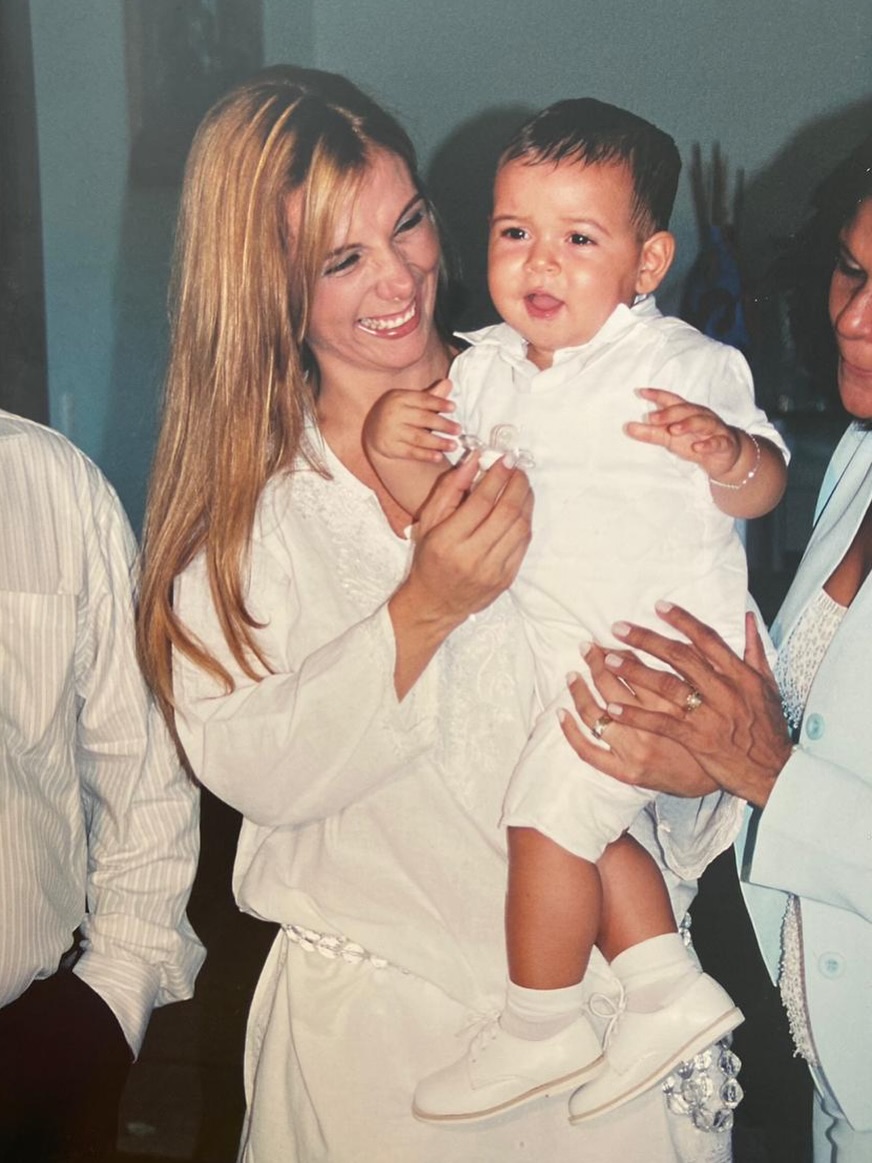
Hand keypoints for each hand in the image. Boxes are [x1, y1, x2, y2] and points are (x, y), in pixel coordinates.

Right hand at [363, 379, 459, 464]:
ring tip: (453, 445)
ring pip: (418, 437)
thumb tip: (449, 383)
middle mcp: (393, 413)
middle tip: (458, 430)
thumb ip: (431, 395)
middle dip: (442, 424)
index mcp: (400, 398)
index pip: (422, 400)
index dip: (438, 403)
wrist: (373, 431)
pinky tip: (439, 456)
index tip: (453, 407)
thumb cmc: (399, 413)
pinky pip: (411, 452)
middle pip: (422, 419)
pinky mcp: (390, 447)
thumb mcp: (411, 401)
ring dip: (438, 442)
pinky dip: (426, 455)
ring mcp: (391, 431)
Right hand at [388, 456, 532, 698]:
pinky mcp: (506, 579)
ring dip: (526, 501)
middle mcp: (471, 557)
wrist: (435, 603)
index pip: (482, 501)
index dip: (497, 476)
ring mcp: (492, 570)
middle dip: (517, 484)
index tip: (504, 460)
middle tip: (517, 469)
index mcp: (448, 541)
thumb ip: (450, 489)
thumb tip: (473, 461)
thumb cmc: (429, 560)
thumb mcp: (429, 522)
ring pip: (521, 527)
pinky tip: (521, 510)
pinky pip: (524, 544)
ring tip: (521, 486)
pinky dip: (526, 521)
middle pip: (506, 512)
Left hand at [579, 603, 791, 807]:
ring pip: (666, 686)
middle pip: (679, 657)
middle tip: (618, 628)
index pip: (706, 639)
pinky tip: (612, 707)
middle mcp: (722, 690)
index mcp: (739, 674)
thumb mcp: (768, 685)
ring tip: (607, 660)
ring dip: (634, 671)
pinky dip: (636, 714)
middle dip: (646, 639)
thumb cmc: (769, 727)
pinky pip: (661, 722)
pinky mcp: (696, 739)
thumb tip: (747, 617)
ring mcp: (708, 715)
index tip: (658, 606)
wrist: (775, 770)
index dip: (682, 620)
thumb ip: (754, 650)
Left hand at [625, 387, 742, 480]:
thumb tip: (627, 427)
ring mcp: (714, 429)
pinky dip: (708, 444)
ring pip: (703, 422)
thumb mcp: (670, 438)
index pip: (671, 400)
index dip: (657, 395)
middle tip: (651, 418)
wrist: (726, 456)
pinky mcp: (724, 443)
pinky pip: (717, 442)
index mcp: (687, 412)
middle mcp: (701, 416)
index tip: (640, 392)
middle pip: (686, 410)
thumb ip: (650, 433)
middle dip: (669, 413)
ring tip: (673, 430)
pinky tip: (697, 447)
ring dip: (688, 424)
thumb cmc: (695, 441)